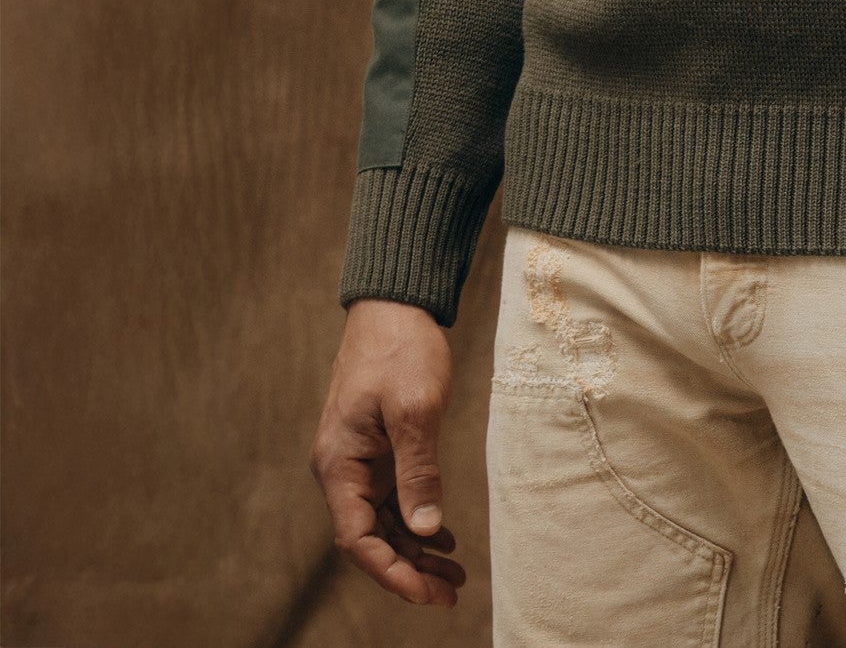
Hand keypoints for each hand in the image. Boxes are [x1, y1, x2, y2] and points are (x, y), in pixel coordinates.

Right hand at [309, 299, 465, 606]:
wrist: (394, 303)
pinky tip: (443, 534)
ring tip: (455, 571)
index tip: (429, 594)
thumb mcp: (415, 409)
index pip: (358, 539)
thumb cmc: (401, 349)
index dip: (392, 572)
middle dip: (409, 568)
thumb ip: (419, 472)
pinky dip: (415, 518)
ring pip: (383, 520)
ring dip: (415, 547)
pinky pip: (391, 497)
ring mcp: (358, 458)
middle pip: (371, 537)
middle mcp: (341, 467)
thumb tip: (424, 530)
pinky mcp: (376, 446)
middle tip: (452, 590)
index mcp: (339, 463)